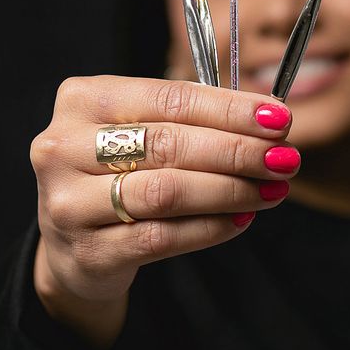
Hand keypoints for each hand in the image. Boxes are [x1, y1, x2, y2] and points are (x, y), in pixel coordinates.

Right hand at [30, 76, 297, 347]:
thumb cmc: (117, 172)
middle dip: (237, 151)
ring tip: (271, 189)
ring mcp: (70, 202)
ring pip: (166, 192)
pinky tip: (241, 219)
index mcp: (83, 100)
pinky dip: (210, 227)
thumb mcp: (141, 131)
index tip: (278, 119)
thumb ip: (192, 120)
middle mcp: (64, 147)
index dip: (230, 110)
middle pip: (169, 144)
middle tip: (284, 158)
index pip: (170, 98)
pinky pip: (162, 237)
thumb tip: (269, 120)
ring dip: (230, 190)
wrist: (73, 245)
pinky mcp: (89, 251)